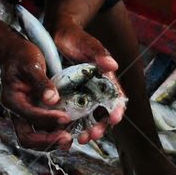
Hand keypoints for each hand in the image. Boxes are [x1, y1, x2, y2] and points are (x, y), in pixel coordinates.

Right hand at [0, 35, 71, 149]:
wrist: (15, 53)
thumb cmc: (22, 56)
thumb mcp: (32, 64)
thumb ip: (41, 82)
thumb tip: (52, 99)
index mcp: (12, 99)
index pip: (29, 115)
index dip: (48, 119)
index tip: (65, 117)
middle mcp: (16, 112)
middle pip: (27, 138)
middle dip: (47, 141)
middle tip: (67, 139)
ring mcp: (24, 116)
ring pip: (34, 139)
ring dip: (51, 142)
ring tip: (69, 139)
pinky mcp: (33, 115)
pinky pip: (42, 132)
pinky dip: (53, 135)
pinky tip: (68, 132)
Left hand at [53, 23, 126, 144]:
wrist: (58, 34)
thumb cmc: (75, 37)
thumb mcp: (87, 44)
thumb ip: (99, 53)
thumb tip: (113, 65)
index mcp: (107, 78)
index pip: (116, 97)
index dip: (117, 109)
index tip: (114, 118)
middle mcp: (98, 89)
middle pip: (104, 112)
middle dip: (101, 126)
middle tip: (93, 134)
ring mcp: (85, 94)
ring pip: (90, 118)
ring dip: (88, 130)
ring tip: (82, 139)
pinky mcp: (72, 97)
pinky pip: (76, 115)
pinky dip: (74, 126)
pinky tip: (69, 134)